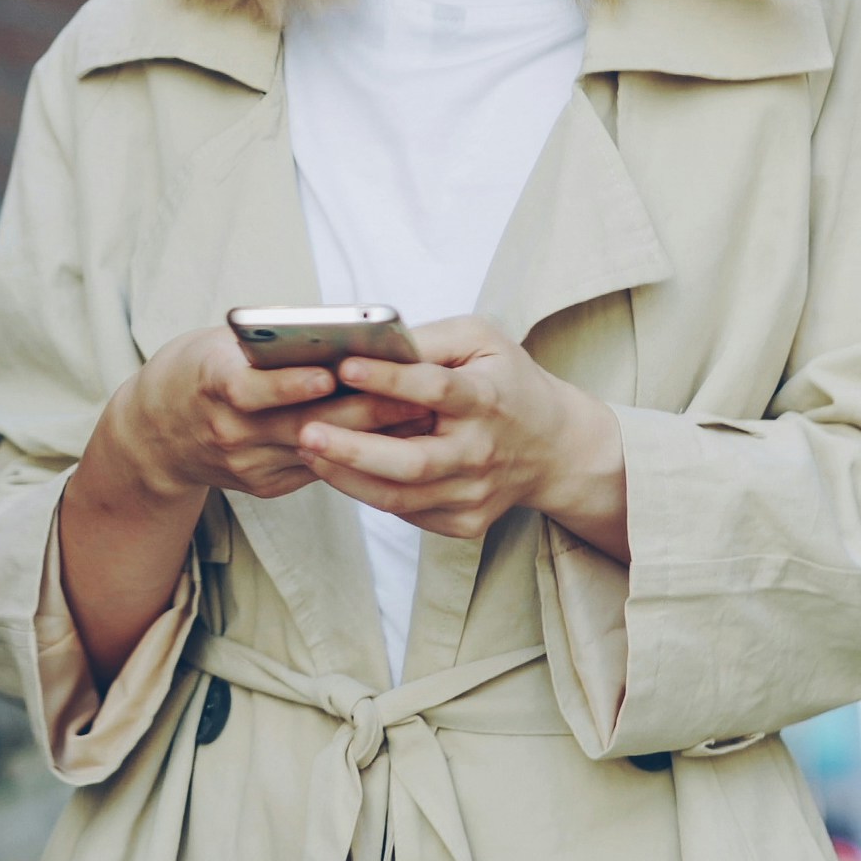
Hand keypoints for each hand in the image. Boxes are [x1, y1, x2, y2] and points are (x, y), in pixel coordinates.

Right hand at [60, 327, 431, 684]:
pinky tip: (394, 437)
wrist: (153, 436)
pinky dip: (355, 451)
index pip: (253, 390)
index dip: (296, 384)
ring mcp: (248, 466)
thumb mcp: (220, 346)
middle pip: (303, 424)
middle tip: (413, 392)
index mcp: (211, 386)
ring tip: (419, 414)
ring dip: (372, 434)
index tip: (337, 372)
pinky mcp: (264, 487)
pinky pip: (317, 469)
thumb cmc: (199, 370)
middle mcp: (228, 433)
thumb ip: (269, 345)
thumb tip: (342, 336)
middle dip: (361, 409)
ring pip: (320, 451)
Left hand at [296, 317, 629, 556]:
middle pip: (412, 462)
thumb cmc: (506, 382)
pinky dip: (367, 493)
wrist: (554, 448)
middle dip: (353, 449)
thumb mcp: (481, 340)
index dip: (389, 379)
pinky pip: (406, 513)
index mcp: (486, 399)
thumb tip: (372, 340)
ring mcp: (473, 494)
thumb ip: (431, 338)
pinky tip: (338, 470)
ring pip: (399, 497)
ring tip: (307, 451)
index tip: (344, 366)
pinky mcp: (464, 522)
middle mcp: (481, 452)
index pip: (435, 389)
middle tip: (306, 430)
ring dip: (347, 476)